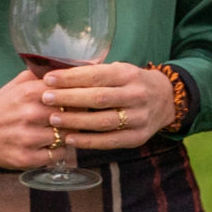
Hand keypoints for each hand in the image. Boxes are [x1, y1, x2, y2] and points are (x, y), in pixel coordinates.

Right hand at [0, 71, 72, 171]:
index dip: (76, 96)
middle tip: (74, 118)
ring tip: (61, 132)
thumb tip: (69, 71)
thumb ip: (41, 76)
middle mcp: (29, 114)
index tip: (79, 100)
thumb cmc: (0, 107)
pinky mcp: (26, 158)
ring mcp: (28, 138)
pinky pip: (58, 155)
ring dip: (67, 135)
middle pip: (71, 115)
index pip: (69, 91)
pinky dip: (59, 151)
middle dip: (74, 116)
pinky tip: (52, 145)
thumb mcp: (16, 85)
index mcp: (29, 92)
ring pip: (66, 136)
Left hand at [40, 63, 173, 150]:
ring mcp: (139, 118)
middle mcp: (136, 95)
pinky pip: (110, 141)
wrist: (166, 99)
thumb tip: (57, 76)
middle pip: (99, 98)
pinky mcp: (138, 137)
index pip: (97, 75)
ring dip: (76, 121)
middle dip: (69, 98)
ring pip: (104, 121)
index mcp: (129, 74)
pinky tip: (70, 138)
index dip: (71, 78)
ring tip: (53, 119)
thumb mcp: (119, 71)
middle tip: (46, 98)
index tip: (48, 79)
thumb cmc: (131, 83)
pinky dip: (88, 141)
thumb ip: (94, 74)